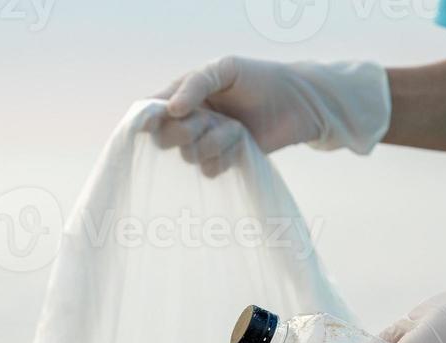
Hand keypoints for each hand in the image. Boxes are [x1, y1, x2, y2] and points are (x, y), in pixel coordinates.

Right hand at [149, 57, 390, 176]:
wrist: (298, 104)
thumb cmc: (260, 79)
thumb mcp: (225, 69)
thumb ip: (195, 84)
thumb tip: (170, 110)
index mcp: (184, 94)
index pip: (152, 110)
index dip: (147, 120)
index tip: (151, 125)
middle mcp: (191, 120)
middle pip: (164, 138)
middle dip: (182, 132)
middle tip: (204, 121)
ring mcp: (206, 142)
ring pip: (189, 155)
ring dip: (213, 142)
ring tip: (236, 128)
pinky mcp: (224, 161)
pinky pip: (208, 170)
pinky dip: (224, 157)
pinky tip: (241, 143)